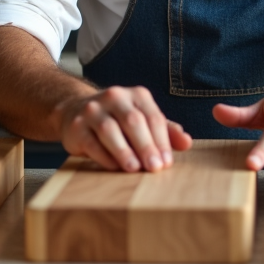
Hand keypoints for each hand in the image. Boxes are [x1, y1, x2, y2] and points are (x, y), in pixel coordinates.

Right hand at [56, 86, 191, 171]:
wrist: (76, 111)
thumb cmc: (118, 120)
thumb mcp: (143, 120)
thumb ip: (166, 131)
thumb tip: (187, 143)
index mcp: (136, 95)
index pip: (153, 117)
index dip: (162, 141)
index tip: (167, 162)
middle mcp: (115, 97)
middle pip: (133, 121)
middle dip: (146, 146)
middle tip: (154, 167)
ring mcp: (93, 109)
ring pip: (110, 130)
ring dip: (124, 151)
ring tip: (134, 168)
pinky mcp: (77, 125)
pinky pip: (91, 142)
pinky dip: (103, 156)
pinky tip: (114, 167)